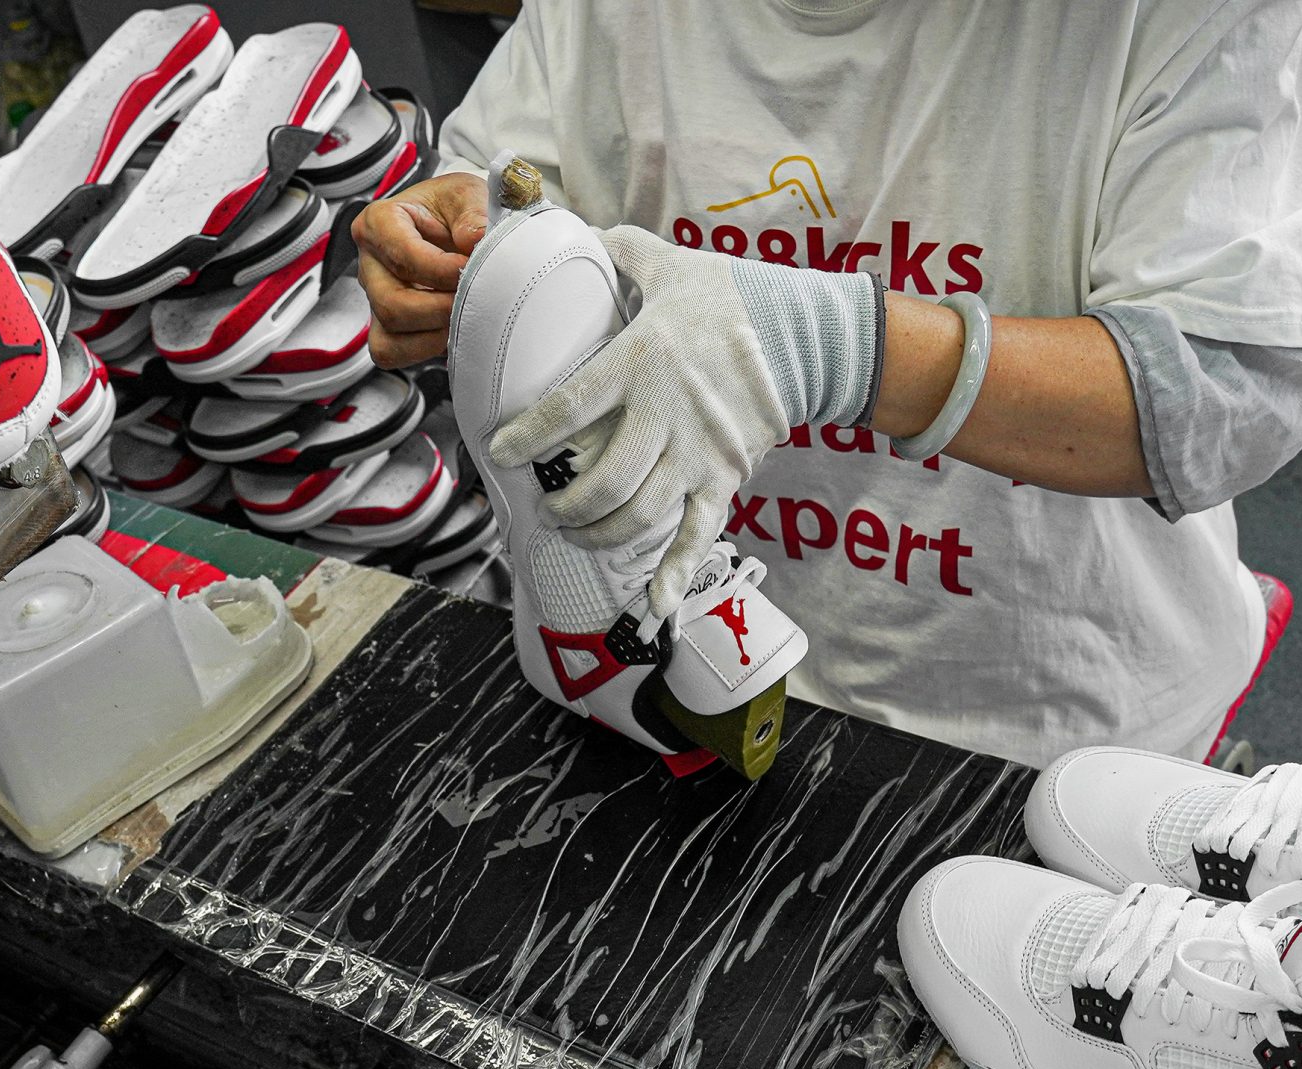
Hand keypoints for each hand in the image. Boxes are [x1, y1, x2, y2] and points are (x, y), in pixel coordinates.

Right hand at [351, 172, 488, 367]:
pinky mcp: (385, 325)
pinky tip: (448, 329)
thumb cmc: (452, 209)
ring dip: (434, 331)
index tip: (469, 267)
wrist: (454, 225)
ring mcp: (375, 296)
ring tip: (463, 312)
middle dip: (439, 308)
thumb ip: (473, 211)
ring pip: (389, 333)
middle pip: (391, 304)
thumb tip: (475, 239)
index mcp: (380, 222)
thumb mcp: (467, 193)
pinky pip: (391, 351)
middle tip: (471, 297)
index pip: (402, 255)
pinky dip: (423, 348)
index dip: (441, 270)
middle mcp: (370, 262)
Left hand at [487, 226, 796, 616]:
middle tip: (546, 502)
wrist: (802, 331)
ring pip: (638, 514)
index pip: (569, 407)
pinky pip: (697, 535)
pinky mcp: (726, 478)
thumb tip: (571, 229)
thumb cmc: (723, 296)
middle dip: (564, 504)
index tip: (500, 449)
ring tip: (575, 530)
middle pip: (602, 481)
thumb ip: (616, 250)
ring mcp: (698, 453)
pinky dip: (674, 575)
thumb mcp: (666, 263)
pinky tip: (651, 607)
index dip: (529, 436)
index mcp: (641, 361)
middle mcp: (667, 415)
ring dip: (597, 533)